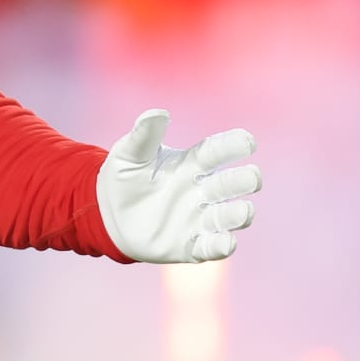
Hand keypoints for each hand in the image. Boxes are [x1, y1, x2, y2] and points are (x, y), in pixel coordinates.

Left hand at [97, 109, 260, 263]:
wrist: (107, 213)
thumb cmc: (124, 178)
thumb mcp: (129, 154)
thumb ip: (144, 135)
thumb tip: (158, 113)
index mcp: (190, 164)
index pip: (216, 152)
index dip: (233, 146)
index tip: (247, 141)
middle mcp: (202, 191)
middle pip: (231, 184)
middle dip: (244, 181)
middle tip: (252, 176)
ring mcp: (198, 219)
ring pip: (229, 216)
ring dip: (239, 214)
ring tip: (243, 210)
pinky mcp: (189, 246)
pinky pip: (211, 247)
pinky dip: (221, 246)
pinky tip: (226, 242)